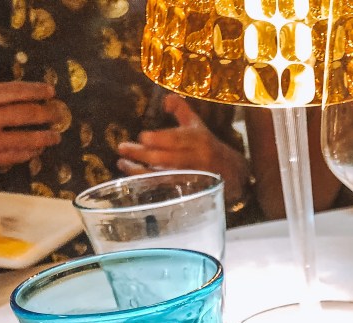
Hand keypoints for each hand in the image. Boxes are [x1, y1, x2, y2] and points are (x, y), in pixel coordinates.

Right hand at [0, 82, 60, 170]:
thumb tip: (11, 94)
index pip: (14, 91)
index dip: (35, 90)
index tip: (50, 91)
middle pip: (25, 113)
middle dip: (45, 113)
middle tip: (59, 114)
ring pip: (26, 138)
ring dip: (44, 137)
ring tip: (55, 136)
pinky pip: (16, 156)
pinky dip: (29, 153)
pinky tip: (37, 151)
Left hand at [117, 93, 249, 200]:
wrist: (230, 174)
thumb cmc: (207, 146)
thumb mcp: (197, 125)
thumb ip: (181, 109)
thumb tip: (165, 99)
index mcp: (199, 140)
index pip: (179, 140)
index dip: (161, 139)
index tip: (143, 137)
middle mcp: (197, 160)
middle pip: (168, 159)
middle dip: (143, 155)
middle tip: (122, 149)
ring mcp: (191, 178)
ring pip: (164, 176)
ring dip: (141, 171)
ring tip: (122, 164)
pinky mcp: (187, 192)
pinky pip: (165, 189)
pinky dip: (148, 184)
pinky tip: (133, 179)